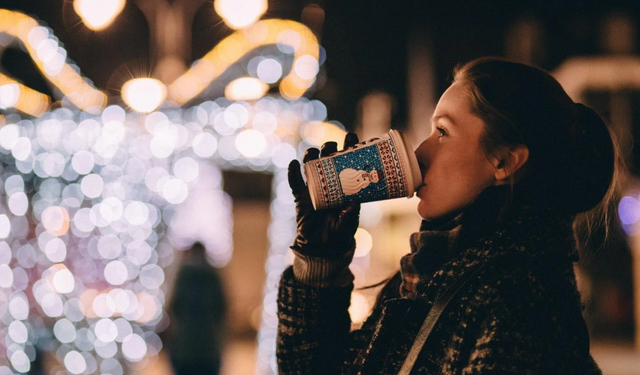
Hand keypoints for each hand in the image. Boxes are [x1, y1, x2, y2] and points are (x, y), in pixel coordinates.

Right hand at [288, 133, 360, 257]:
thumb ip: (350, 213)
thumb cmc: (340, 233)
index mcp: (345, 186)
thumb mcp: (349, 223)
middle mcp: (329, 183)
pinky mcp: (301, 198)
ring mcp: (314, 189)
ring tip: (313, 152)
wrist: (323, 248)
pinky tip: (293, 164)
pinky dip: (293, 173)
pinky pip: (295, 183)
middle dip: (329, 149)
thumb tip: (353, 201)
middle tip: (332, 146)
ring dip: (311, 156)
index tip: (351, 137)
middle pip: (328, 160)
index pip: (347, 162)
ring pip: (311, 167)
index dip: (349, 148)